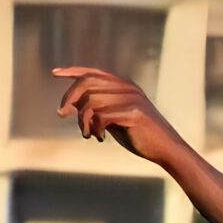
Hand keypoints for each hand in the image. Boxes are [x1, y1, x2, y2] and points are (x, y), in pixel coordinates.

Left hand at [52, 67, 185, 163]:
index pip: (93, 72)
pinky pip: (101, 117)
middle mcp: (127, 88)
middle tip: (62, 114)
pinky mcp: (133, 114)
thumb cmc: (141, 137)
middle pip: (86, 83)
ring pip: (91, 102)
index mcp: (125, 86)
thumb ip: (99, 109)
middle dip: (69, 99)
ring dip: (82, 121)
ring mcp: (131, 99)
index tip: (55, 73)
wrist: (167, 151)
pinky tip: (99, 139)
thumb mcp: (116, 119)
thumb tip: (73, 104)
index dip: (73, 71)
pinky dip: (94, 129)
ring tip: (87, 135)